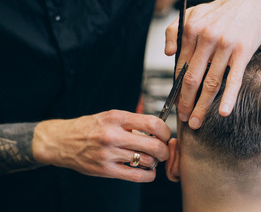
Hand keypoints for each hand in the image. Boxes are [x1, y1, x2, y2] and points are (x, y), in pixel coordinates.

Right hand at [32, 110, 170, 181]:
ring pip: (147, 161)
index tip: (165, 135)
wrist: (62, 141)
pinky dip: (148, 175)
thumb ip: (133, 123)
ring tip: (151, 159)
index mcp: (116, 118)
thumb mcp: (110, 116)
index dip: (165, 131)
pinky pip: (136, 176)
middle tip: (164, 150)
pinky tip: (148, 171)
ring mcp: (108, 154)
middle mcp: (113, 135)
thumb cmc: (90, 127)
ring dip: (155, 162)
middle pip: (153, 145)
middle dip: (164, 150)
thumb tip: (158, 131)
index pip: (152, 123)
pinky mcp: (105, 170)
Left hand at [165, 0, 260, 128]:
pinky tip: (223, 113)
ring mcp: (225, 45)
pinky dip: (229, 98)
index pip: (180, 68)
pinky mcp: (243, 51)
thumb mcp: (193, 13)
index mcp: (190, 30)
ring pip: (210, 83)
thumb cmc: (222, 11)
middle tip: (183, 119)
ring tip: (197, 122)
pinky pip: (234, 79)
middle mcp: (205, 38)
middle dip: (186, 103)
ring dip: (202, 106)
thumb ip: (175, 32)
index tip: (176, 104)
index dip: (177, 90)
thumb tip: (168, 54)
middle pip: (192, 79)